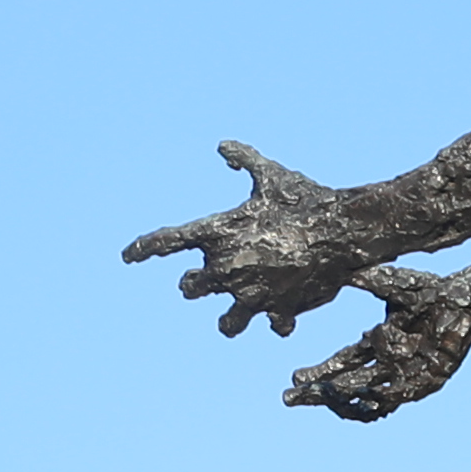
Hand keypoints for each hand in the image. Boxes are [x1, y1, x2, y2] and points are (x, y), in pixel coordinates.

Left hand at [126, 143, 385, 337]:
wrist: (343, 229)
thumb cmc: (306, 198)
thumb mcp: (271, 174)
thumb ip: (244, 159)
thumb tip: (222, 146)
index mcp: (216, 233)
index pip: (165, 242)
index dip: (143, 249)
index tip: (127, 257)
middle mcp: (225, 268)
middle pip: (190, 287)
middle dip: (193, 284)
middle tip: (197, 281)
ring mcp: (250, 294)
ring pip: (226, 324)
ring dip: (229, 320)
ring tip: (233, 315)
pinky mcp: (278, 310)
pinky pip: (271, 325)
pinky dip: (277, 319)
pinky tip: (283, 314)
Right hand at [289, 251, 470, 421]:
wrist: (465, 299)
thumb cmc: (431, 290)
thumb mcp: (389, 284)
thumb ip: (362, 278)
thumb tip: (335, 268)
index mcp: (378, 343)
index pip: (341, 363)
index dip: (318, 372)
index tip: (293, 378)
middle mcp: (389, 363)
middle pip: (346, 385)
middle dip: (318, 393)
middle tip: (290, 398)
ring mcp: (407, 375)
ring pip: (367, 397)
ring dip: (342, 399)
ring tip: (323, 394)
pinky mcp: (425, 381)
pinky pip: (396, 397)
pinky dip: (375, 399)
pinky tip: (357, 395)